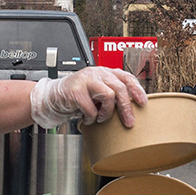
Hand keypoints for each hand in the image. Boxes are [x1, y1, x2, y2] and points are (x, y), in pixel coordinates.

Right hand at [30, 66, 146, 127]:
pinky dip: (91, 117)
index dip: (136, 89)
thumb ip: (111, 94)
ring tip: (100, 118)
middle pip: (120, 88)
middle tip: (129, 122)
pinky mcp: (75, 90)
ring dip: (106, 112)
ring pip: (109, 95)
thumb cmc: (77, 98)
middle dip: (126, 108)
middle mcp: (97, 73)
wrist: (52, 98)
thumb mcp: (97, 94)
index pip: (126, 77)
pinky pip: (91, 107)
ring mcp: (86, 80)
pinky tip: (87, 118)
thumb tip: (131, 108)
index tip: (143, 102)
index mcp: (104, 72)